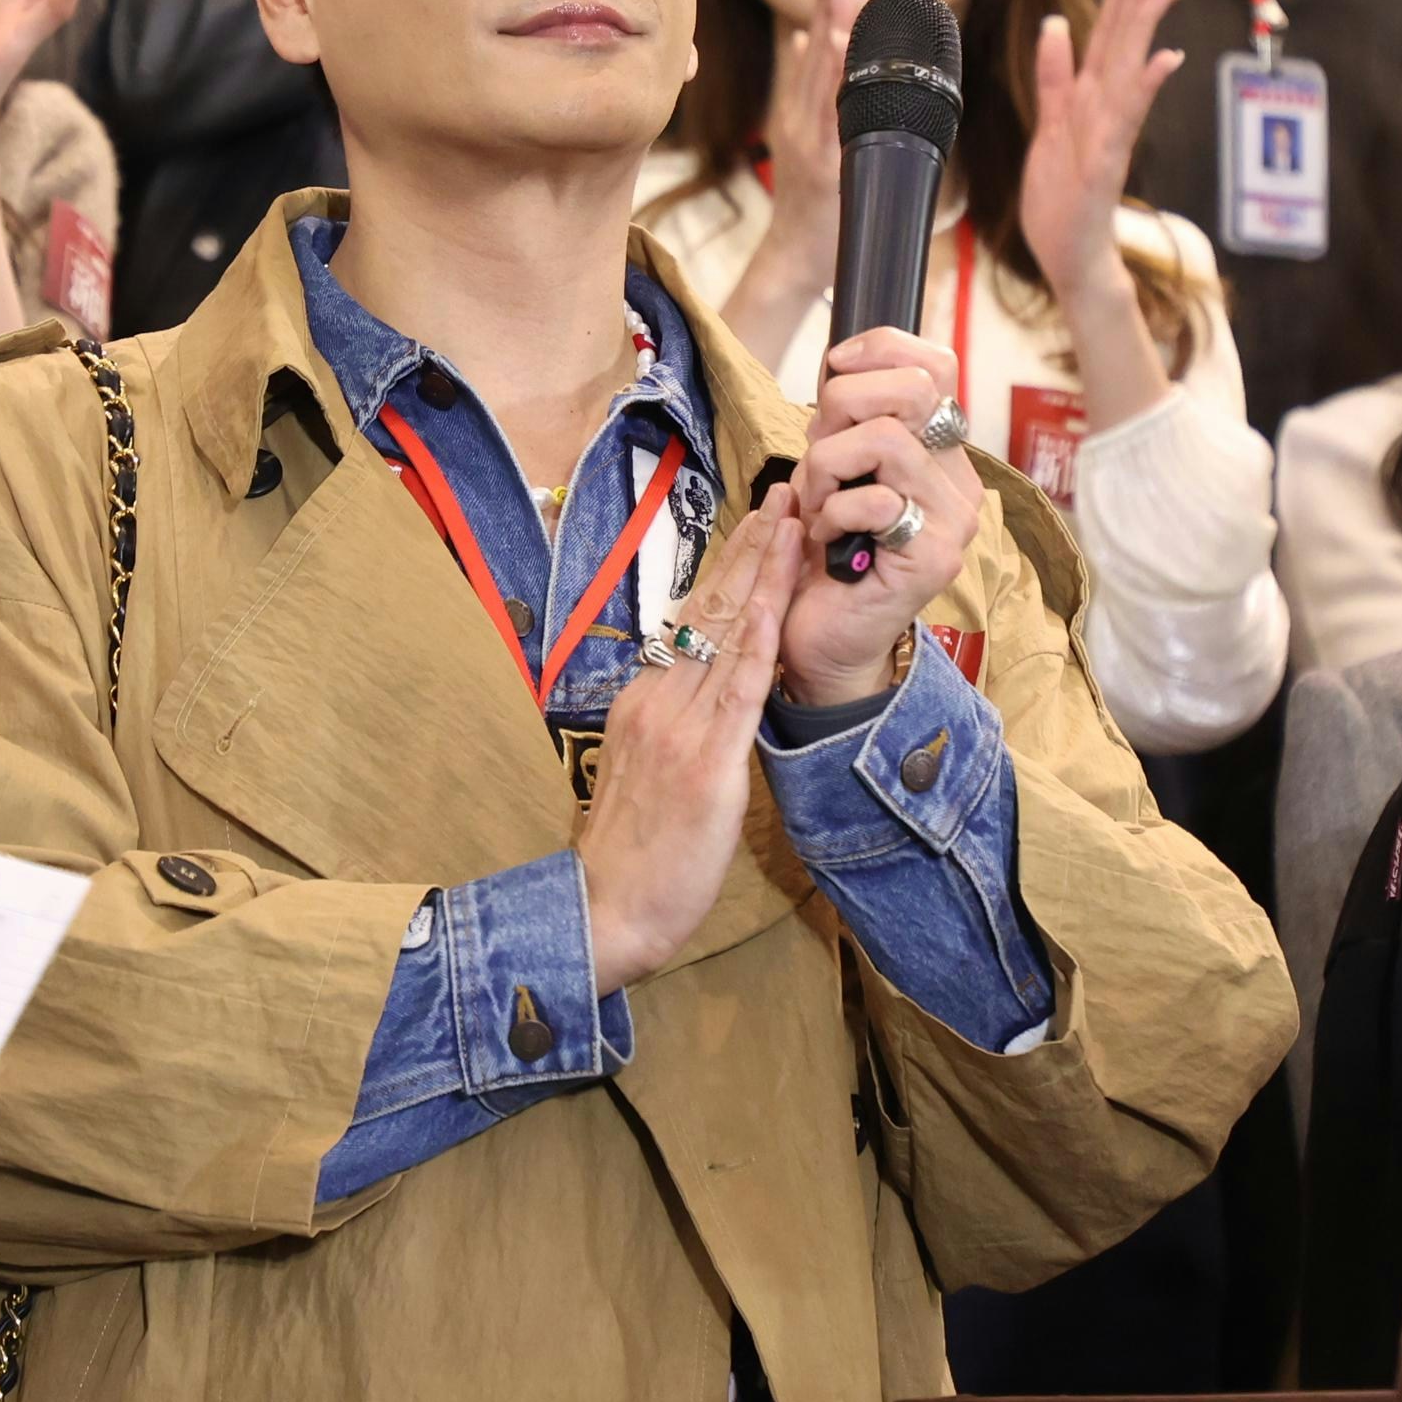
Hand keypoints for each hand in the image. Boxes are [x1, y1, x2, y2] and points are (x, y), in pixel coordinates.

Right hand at [577, 506, 796, 993]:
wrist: (608, 908)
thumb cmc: (634, 854)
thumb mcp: (649, 773)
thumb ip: (676, 728)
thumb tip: (709, 700)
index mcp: (645, 700)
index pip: (694, 620)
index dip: (729, 567)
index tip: (758, 523)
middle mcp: (659, 700)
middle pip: (710, 608)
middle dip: (752, 547)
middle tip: (785, 493)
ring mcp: (681, 727)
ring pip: (727, 634)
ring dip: (764, 573)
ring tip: (792, 522)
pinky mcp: (707, 763)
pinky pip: (738, 691)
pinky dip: (757, 640)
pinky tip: (773, 602)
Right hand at [751, 0, 859, 281]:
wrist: (797, 257)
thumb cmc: (812, 200)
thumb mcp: (804, 135)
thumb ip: (809, 86)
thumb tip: (808, 32)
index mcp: (799, 105)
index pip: (814, 38)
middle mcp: (799, 114)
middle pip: (816, 44)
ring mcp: (808, 136)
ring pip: (822, 71)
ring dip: (831, 24)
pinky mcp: (820, 160)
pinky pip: (829, 110)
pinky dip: (832, 76)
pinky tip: (837, 47)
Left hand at [782, 329, 983, 701]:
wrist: (823, 640)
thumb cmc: (822, 556)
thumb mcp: (831, 469)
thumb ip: (845, 422)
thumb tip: (839, 365)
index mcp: (937, 453)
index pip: (936, 366)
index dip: (880, 349)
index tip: (833, 372)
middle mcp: (958, 481)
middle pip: (913, 388)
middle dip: (842, 405)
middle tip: (819, 452)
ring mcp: (953, 521)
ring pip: (886, 439)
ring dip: (827, 465)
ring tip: (816, 502)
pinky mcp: (934, 558)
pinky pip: (878, 502)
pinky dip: (831, 513)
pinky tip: (823, 540)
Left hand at [1017, 0, 1187, 319]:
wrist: (1073, 259)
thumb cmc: (1063, 199)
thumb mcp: (1048, 128)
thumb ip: (1054, 78)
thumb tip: (1057, 24)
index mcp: (1089, 101)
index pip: (1109, 34)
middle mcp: (1105, 111)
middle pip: (1123, 40)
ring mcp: (1109, 137)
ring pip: (1128, 71)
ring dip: (1147, 28)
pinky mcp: (1105, 167)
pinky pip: (1124, 123)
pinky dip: (1144, 90)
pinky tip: (1163, 60)